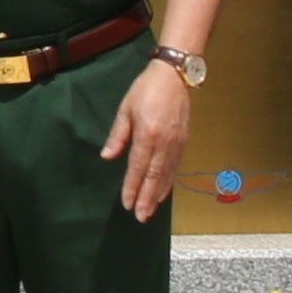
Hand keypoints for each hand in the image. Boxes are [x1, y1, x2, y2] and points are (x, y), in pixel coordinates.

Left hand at [102, 58, 191, 218]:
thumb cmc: (146, 90)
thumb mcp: (126, 109)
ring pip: (167, 175)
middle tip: (140, 217)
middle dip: (147, 198)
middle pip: (155, 177)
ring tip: (150, 211)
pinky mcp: (183, 141)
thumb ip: (117, 135)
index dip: (132, 187)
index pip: (138, 167)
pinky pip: (175, 167)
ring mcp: (177, 143)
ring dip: (158, 195)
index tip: (127, 203)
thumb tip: (107, 157)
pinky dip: (169, 182)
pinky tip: (164, 192)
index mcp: (148, 135)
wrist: (175, 75)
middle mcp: (164, 143)